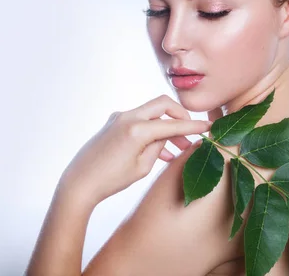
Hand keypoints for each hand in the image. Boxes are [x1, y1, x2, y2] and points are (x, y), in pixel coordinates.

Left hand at [58, 95, 212, 206]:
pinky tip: (163, 151)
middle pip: (163, 104)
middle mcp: (127, 117)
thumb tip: (167, 135)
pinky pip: (140, 121)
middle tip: (191, 132)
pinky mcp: (113, 124)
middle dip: (180, 115)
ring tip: (180, 148)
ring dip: (167, 126)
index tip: (209, 126)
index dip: (194, 125)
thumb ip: (158, 147)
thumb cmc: (110, 180)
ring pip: (152, 113)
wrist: (79, 183)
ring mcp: (119, 118)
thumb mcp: (142, 167)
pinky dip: (152, 131)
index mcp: (137, 129)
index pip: (173, 124)